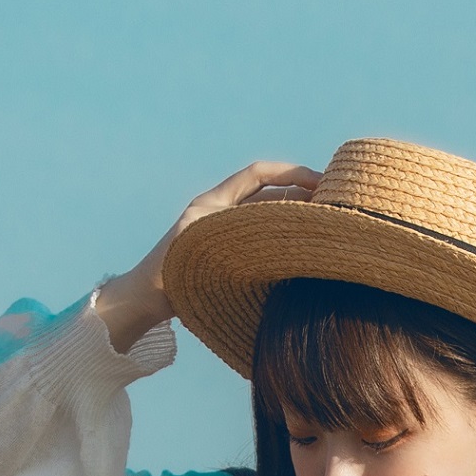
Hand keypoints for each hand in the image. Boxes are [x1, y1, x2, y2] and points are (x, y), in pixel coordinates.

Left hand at [91, 158, 321, 351]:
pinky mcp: (227, 255)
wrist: (142, 302)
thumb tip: (279, 230)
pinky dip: (283, 239)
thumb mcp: (199, 247)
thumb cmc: (164, 276)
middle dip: (301, 194)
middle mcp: (221, 213)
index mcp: (212, 203)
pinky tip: (302, 250)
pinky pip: (261, 239)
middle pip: (269, 195)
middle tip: (334, 205)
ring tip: (326, 226)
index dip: (290, 173)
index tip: (319, 180)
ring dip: (295, 218)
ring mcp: (225, 234)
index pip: (258, 175)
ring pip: (268, 217)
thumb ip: (233, 234)